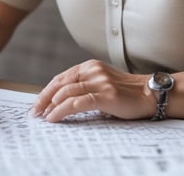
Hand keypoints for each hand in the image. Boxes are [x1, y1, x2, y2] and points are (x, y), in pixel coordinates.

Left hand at [30, 59, 154, 121]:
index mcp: (90, 66)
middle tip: (34, 112)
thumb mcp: (102, 83)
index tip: (37, 104)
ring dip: (50, 106)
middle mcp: (93, 70)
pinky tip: (54, 117)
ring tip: (42, 117)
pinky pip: (78, 102)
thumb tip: (60, 100)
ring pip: (66, 93)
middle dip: (44, 99)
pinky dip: (62, 110)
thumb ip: (85, 85)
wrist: (149, 95)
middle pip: (60, 83)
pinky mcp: (105, 95)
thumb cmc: (125, 92)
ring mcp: (100, 81)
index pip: (62, 77)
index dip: (47, 91)